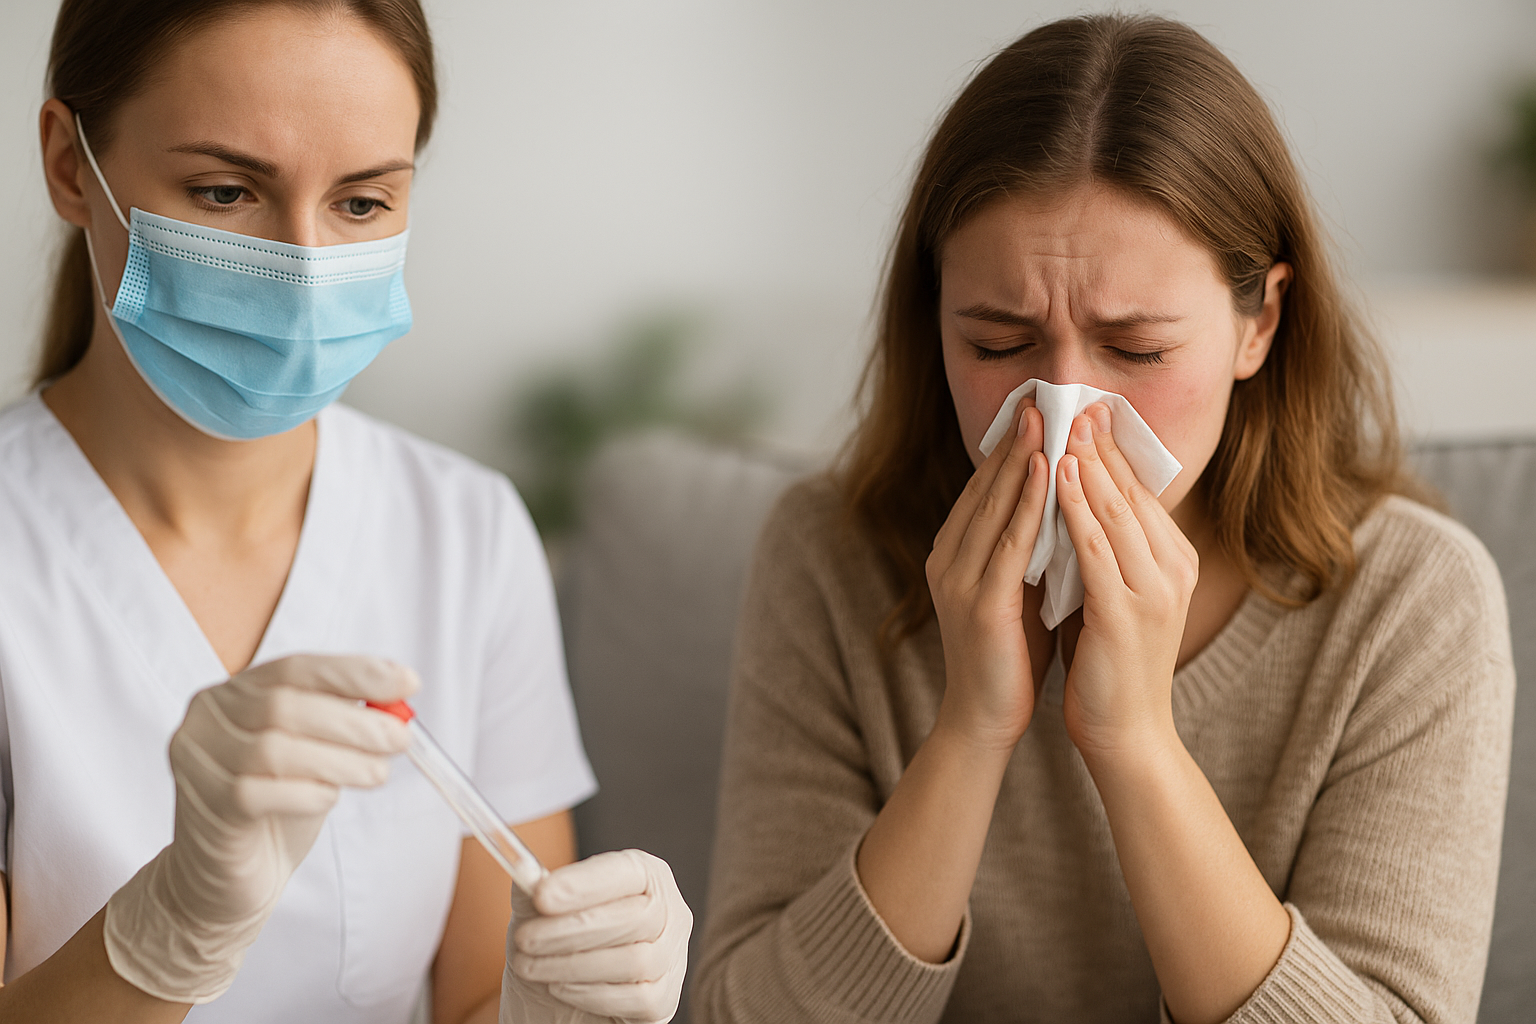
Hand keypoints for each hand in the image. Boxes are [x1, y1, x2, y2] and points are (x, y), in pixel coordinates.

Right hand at [103, 655, 415, 1002]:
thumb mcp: (313, 754)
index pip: (296, 668)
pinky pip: (260, 792)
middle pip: (285, 705)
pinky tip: (330, 798)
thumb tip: (397, 702)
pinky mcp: (206, 807)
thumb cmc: (274, 807)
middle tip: (400, 739)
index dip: (354, 672)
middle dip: (354, 722)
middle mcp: (206, 721)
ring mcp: (199, 763)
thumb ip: (341, 723)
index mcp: (233, 695)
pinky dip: (307, 792)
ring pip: (275, 749)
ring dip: (340, 760)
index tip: (407, 683)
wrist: (223, 879)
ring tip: (377, 774)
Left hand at [501, 850, 691, 1023]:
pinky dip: (591, 993)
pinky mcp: (664, 1000)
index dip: (587, 882)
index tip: (542, 895)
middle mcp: (670, 913)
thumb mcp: (538, 915)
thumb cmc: (556, 946)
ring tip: (530, 966)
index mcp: (647, 877)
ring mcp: (672, 959)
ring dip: (574, 964)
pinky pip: (636, 998)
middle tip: (525, 938)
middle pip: (637, 916)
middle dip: (574, 929)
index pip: (629, 871)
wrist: (558, 1001)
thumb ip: (534, 892)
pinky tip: (558, 987)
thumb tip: (524, 873)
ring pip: (636, 960)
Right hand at [926, 402, 1051, 751]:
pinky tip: (1047, 472)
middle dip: (1014, 439)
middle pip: (984, 487)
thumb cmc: (1009, 656)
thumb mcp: (1016, 589)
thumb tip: (1058, 503)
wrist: (985, 718)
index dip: (1007, 447)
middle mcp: (948, 559)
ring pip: (994, 505)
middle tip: (1040, 394)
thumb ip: (1027, 548)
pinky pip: (1010, 541)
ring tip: (1044, 417)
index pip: (982, 488)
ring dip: (1020, 458)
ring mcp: (959, 579)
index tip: (1035, 407)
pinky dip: (1028, 502)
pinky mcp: (979, 601)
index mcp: (953, 554)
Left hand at [1055, 403, 1197, 760]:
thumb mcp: (1114, 593)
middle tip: (1077, 400)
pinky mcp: (1126, 612)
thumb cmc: (1111, 663)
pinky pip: (1096, 547)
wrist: (1127, 733)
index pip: (1141, 492)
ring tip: (1062, 424)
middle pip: (1131, 491)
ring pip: (1115, 510)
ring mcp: (1153, 589)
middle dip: (1101, 444)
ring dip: (1085, 463)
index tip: (1090, 410)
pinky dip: (1074, 507)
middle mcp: (1172, 569)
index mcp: (1174, 562)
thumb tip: (1076, 502)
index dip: (1114, 450)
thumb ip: (1104, 551)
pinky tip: (1054, 477)